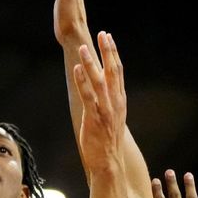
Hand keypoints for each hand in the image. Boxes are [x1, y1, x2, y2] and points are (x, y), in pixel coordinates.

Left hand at [74, 32, 126, 171]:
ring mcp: (105, 110)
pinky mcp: (94, 118)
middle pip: (113, 72)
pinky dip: (83, 81)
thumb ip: (109, 100)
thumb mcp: (112, 117)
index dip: (113, 53)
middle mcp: (115, 102)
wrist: (109, 163)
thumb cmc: (107, 141)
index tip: (108, 37)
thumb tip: (103, 86)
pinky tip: (78, 69)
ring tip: (84, 47)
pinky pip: (88, 96)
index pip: (118, 72)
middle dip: (107, 52)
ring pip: (99, 81)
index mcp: (119, 100)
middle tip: (102, 34)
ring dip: (91, 63)